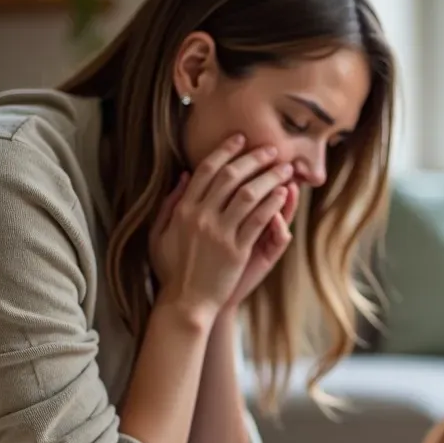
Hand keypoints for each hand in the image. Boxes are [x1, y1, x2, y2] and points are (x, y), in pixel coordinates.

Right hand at [148, 134, 292, 323]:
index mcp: (182, 210)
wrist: (185, 303)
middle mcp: (201, 217)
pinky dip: (273, 203)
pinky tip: (283, 193)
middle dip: (253, 159)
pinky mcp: (237, 250)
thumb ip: (169, 204)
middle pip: (231, 177)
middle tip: (271, 149)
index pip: (206, 170)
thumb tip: (184, 175)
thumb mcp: (159, 234)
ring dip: (269, 177)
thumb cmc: (171, 270)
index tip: (240, 139)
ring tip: (284, 168)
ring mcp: (220, 233)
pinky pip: (259, 220)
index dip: (225, 151)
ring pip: (249, 195)